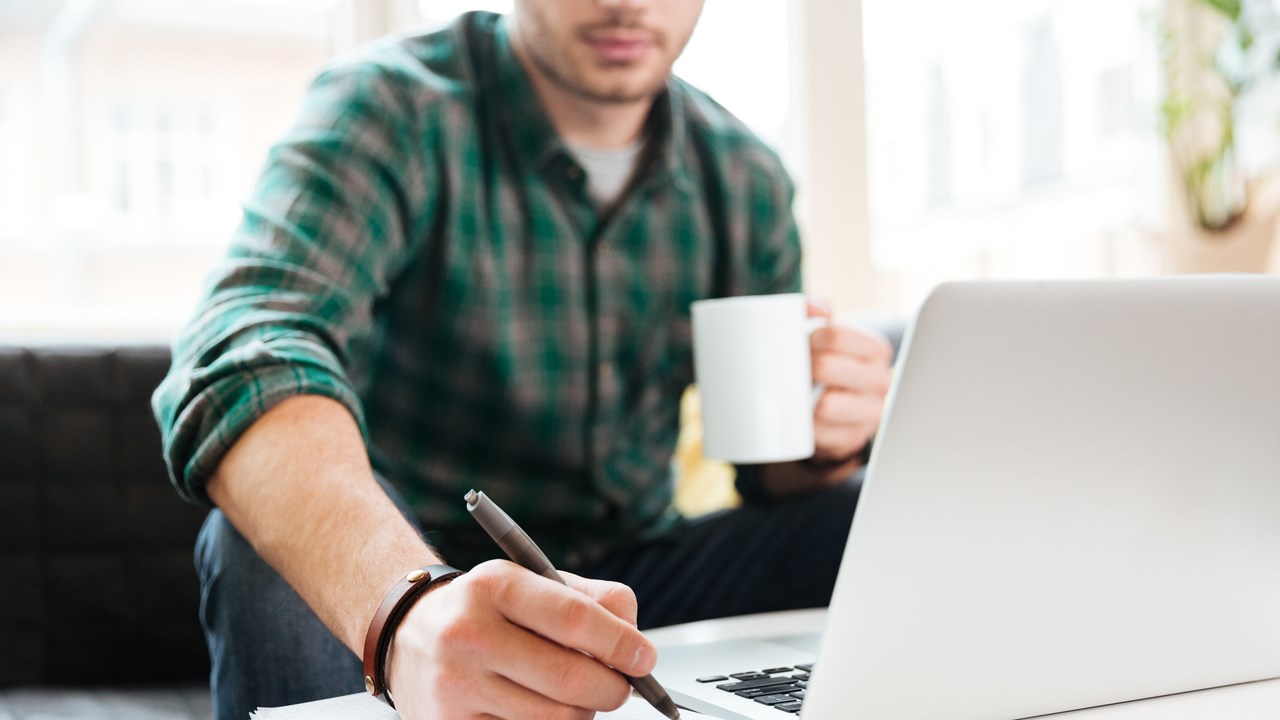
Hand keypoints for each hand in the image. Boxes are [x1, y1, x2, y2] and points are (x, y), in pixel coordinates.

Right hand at [385, 560, 654, 719]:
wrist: (408, 634)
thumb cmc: (483, 609)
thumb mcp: (531, 581)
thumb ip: (590, 599)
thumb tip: (634, 637)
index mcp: (494, 586)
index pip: (575, 619)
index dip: (621, 643)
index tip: (643, 658)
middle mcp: (468, 634)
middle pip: (570, 678)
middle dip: (612, 688)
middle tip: (620, 685)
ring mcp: (456, 686)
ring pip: (555, 719)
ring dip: (582, 713)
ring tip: (574, 696)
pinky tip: (539, 708)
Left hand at [808, 300, 892, 463]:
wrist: (837, 405)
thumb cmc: (828, 361)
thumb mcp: (825, 333)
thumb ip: (814, 308)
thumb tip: (818, 309)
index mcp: (875, 349)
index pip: (835, 335)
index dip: (808, 338)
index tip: (799, 342)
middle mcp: (879, 380)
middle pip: (825, 367)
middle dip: (800, 367)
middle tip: (791, 368)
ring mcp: (870, 412)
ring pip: (825, 404)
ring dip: (801, 399)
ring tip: (794, 391)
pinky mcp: (853, 438)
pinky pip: (822, 433)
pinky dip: (807, 427)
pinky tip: (802, 418)